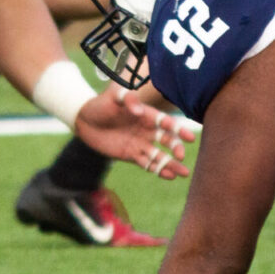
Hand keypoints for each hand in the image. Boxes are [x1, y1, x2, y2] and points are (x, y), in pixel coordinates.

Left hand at [74, 86, 195, 180]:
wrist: (85, 120)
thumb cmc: (101, 105)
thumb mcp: (113, 97)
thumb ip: (127, 99)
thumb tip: (139, 111)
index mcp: (146, 114)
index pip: (165, 122)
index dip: (177, 129)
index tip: (189, 137)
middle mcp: (146, 130)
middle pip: (166, 140)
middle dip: (176, 147)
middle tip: (181, 156)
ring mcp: (140, 143)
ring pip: (159, 155)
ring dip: (171, 164)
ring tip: (184, 173)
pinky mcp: (131, 155)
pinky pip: (147, 164)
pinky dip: (158, 170)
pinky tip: (169, 176)